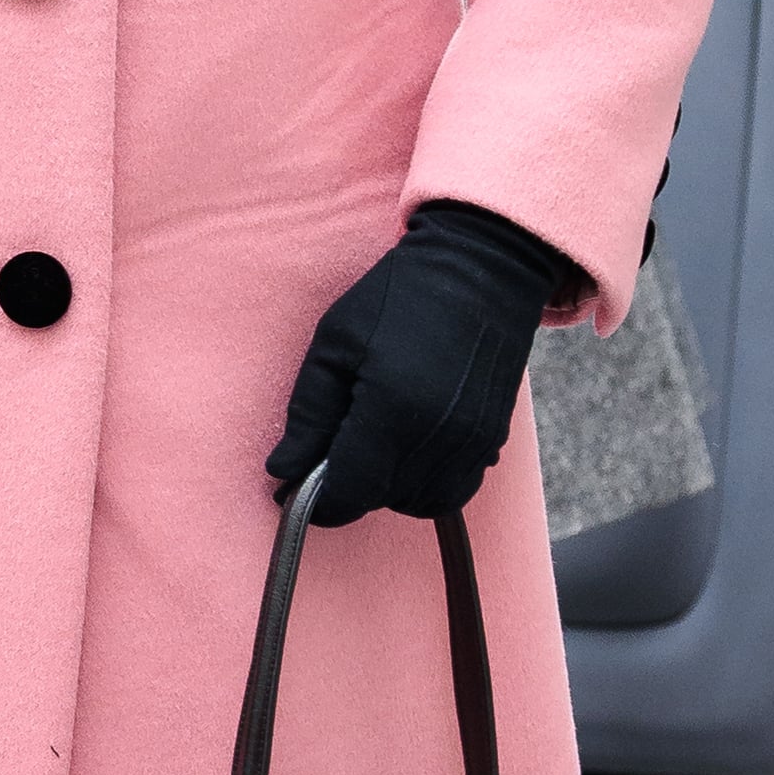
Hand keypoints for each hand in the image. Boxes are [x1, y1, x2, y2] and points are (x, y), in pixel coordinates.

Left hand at [266, 201, 568, 526]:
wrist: (478, 271)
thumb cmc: (397, 298)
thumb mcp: (335, 343)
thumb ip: (307, 416)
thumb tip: (282, 472)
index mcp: (392, 409)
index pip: (349, 490)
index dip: (317, 501)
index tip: (292, 489)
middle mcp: (437, 436)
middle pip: (381, 500)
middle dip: (348, 488)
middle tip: (329, 450)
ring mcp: (472, 444)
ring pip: (416, 503)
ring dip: (385, 489)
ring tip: (368, 444)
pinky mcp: (491, 442)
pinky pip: (451, 493)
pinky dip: (422, 486)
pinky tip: (404, 450)